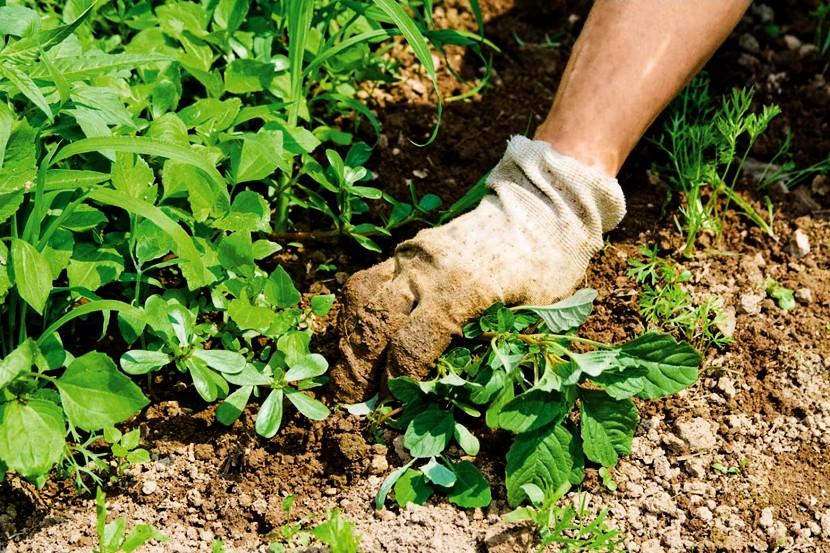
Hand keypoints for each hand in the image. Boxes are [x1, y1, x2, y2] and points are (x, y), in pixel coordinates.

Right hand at [329, 136, 625, 402]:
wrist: (542, 205)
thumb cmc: (548, 264)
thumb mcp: (537, 314)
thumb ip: (498, 349)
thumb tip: (460, 392)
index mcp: (461, 291)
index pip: (411, 347)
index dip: (397, 383)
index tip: (393, 406)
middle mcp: (426, 271)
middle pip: (373, 324)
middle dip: (357, 367)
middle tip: (352, 400)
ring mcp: (413, 255)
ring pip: (362, 298)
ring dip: (350, 337)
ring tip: (348, 370)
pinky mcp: (409, 247)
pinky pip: (371, 280)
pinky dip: (361, 311)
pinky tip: (362, 334)